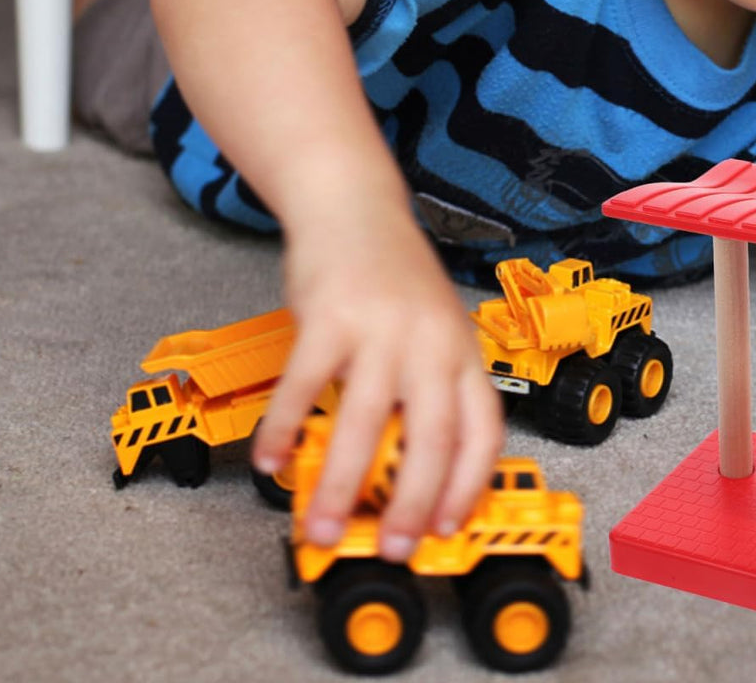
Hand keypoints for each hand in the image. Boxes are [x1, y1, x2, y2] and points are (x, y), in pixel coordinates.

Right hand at [252, 200, 503, 559]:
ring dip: (340, 485)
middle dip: (411, 505)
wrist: (354, 208)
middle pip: (432, 438)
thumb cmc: (395, 276)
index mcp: (463, 349)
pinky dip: (284, 430)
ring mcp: (381, 328)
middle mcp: (431, 342)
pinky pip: (304, 388)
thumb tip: (410, 469)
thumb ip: (430, 386)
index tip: (447, 527)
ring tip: (319, 526)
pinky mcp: (330, 317)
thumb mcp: (434, 328)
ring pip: (366, 424)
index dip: (469, 486)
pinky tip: (271, 460)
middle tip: (389, 547)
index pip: (483, 430)